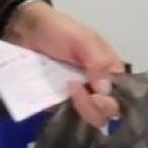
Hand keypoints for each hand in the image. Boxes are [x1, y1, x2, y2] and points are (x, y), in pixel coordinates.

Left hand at [5, 1, 126, 125]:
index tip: (94, 96)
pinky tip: (55, 97)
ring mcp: (79, 95)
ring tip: (65, 87)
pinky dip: (62, 111)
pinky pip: (66, 115)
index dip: (109, 103)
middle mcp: (98, 86)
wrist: (27, 30)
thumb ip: (98, 62)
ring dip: (78, 109)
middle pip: (104, 113)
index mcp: (110, 70)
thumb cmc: (59, 30)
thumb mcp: (82, 39)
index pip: (119, 97)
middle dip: (91, 107)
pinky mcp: (60, 101)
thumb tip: (105, 90)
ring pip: (87, 118)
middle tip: (72, 87)